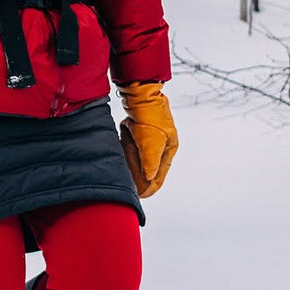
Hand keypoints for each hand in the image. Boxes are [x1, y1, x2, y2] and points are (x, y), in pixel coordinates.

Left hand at [118, 81, 177, 197]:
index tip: (141, 196)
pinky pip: (132, 148)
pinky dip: (127, 155)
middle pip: (150, 167)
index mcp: (169, 148)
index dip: (151, 186)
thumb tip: (149, 178)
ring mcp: (148, 136)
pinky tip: (120, 161)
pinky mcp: (137, 130)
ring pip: (140, 158)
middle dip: (141, 179)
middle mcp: (160, 144)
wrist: (140, 93)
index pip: (160, 174)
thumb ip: (150, 161)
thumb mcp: (151, 142)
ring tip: (125, 180)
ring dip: (133, 168)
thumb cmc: (149, 117)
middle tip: (132, 191)